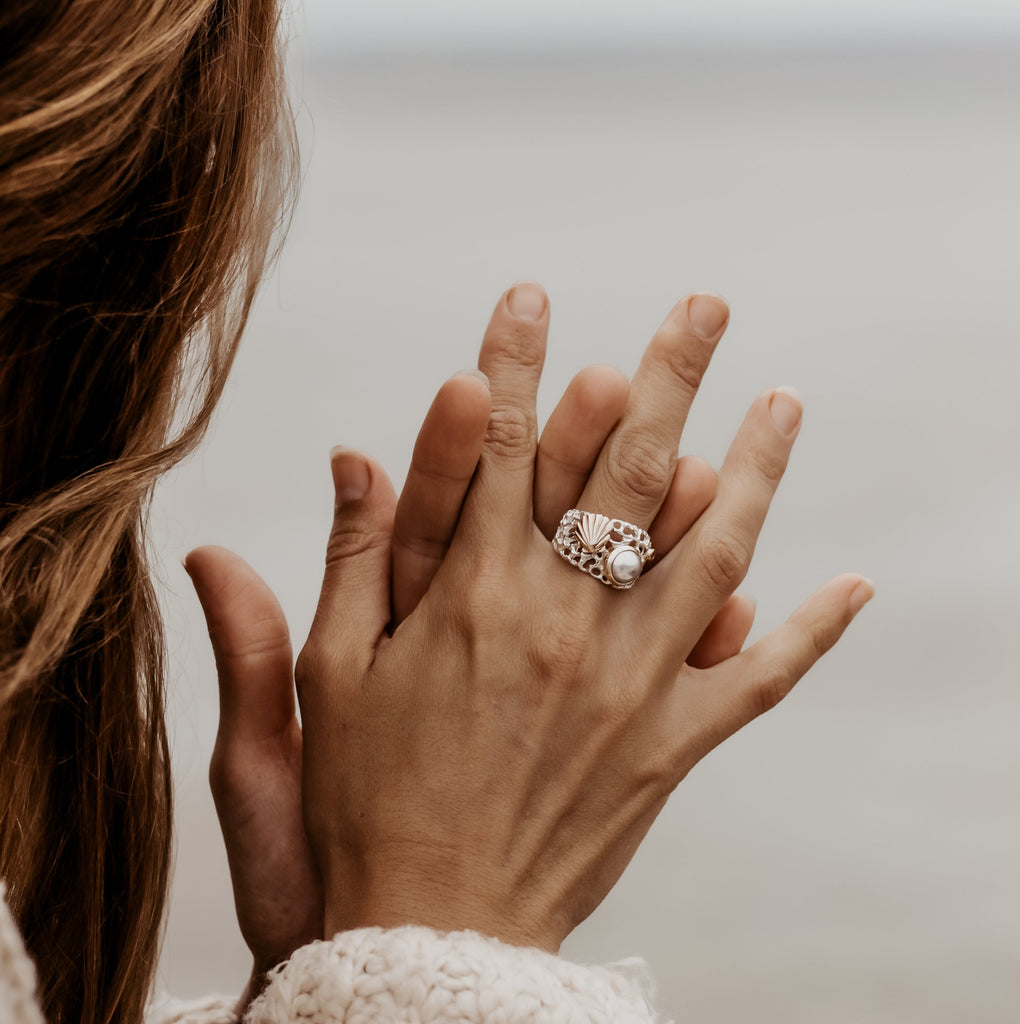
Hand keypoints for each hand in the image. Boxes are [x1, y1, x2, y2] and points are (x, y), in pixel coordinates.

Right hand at [183, 286, 749, 984]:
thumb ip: (345, 562)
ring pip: (711, 552)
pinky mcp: (670, 743)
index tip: (530, 294)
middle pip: (624, 472)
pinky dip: (811, 631)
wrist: (432, 928)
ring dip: (753, 472)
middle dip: (667, 377)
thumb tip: (350, 455)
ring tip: (784, 402)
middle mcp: (563, 624)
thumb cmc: (368, 799)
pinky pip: (758, 680)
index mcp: (471, 600)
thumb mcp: (330, 680)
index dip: (512, 361)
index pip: (498, 447)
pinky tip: (855, 584)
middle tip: (705, 306)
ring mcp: (630, 683)